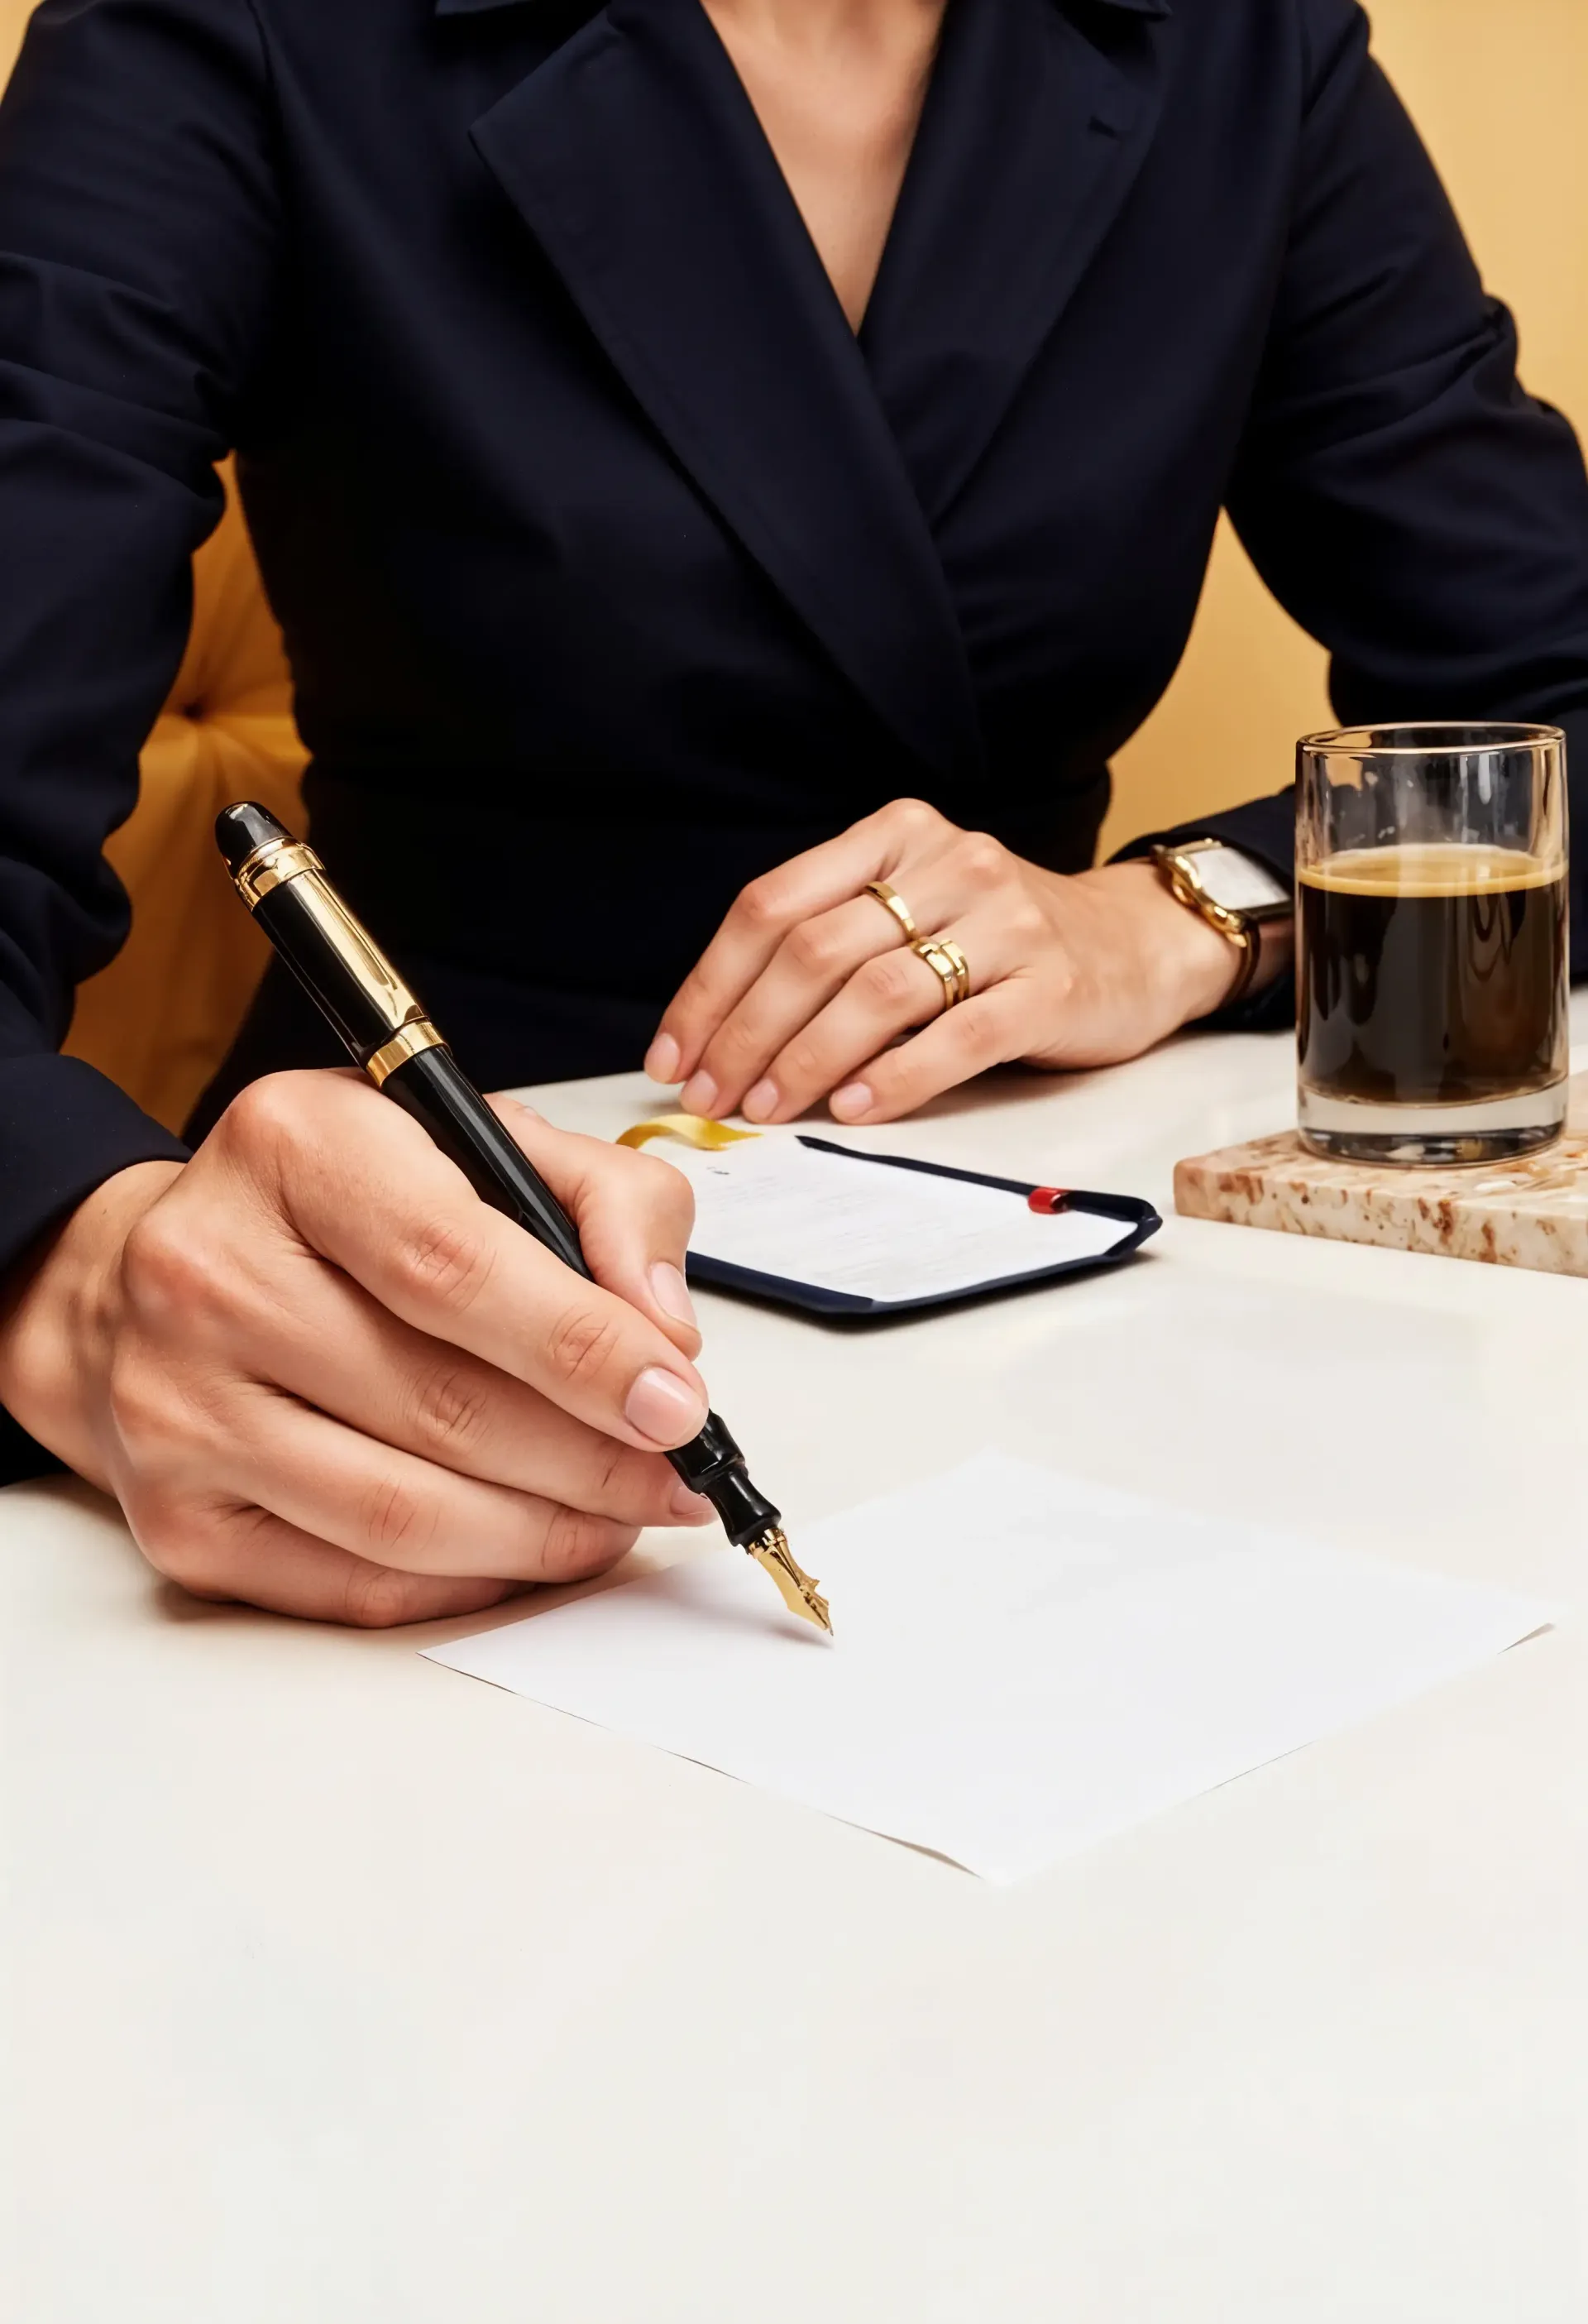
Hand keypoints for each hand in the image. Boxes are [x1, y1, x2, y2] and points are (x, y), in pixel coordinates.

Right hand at [0, 1072, 714, 1625]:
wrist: (148, 1278)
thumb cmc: (339, 1207)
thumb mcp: (479, 1143)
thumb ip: (607, 1202)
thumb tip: (666, 1331)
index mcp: (294, 1147)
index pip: (453, 1265)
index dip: (582, 1348)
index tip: (676, 1401)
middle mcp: (209, 1272)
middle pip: (439, 1405)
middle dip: (590, 1459)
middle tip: (672, 1477)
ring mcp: (176, 1405)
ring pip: (401, 1515)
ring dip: (542, 1534)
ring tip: (619, 1519)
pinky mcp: (175, 1518)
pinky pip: (352, 1584)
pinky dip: (466, 1583)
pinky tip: (529, 1549)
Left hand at [645, 799, 1267, 1124]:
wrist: (1134, 944)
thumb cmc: (999, 941)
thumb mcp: (911, 911)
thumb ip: (831, 945)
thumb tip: (719, 1036)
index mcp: (894, 834)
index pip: (772, 905)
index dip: (711, 985)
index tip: (673, 1052)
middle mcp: (948, 862)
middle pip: (814, 950)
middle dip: (746, 1033)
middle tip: (711, 1095)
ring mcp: (1006, 921)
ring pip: (877, 992)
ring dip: (806, 1061)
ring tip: (768, 1109)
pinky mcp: (1051, 986)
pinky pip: (958, 1036)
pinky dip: (896, 1078)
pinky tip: (854, 1110)